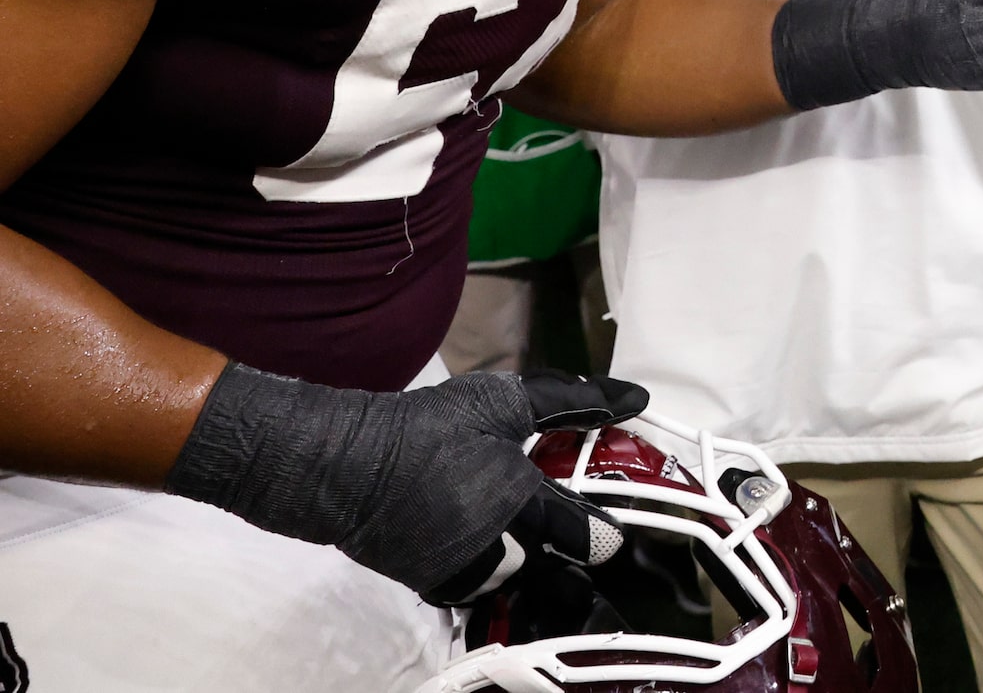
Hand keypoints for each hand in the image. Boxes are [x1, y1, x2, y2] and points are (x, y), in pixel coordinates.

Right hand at [166, 365, 644, 603]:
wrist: (342, 464)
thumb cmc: (424, 428)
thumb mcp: (504, 401)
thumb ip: (570, 402)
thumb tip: (632, 398)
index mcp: (517, 500)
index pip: (578, 532)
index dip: (600, 536)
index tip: (614, 538)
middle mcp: (493, 546)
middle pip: (545, 573)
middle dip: (564, 570)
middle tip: (574, 554)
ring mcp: (458, 569)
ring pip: (508, 586)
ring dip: (524, 576)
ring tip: (533, 559)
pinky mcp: (427, 580)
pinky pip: (470, 592)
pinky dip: (484, 579)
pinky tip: (488, 558)